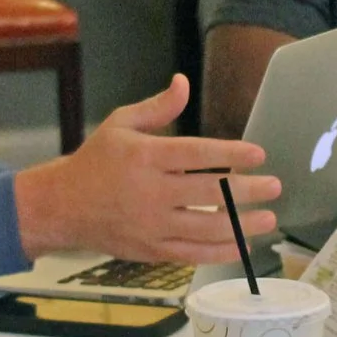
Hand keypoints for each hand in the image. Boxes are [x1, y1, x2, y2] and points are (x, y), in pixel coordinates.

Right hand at [13, 74, 280, 261]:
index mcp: (145, 157)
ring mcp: (152, 225)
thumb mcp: (120, 124)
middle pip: (209, 194)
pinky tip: (243, 245)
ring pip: (206, 229)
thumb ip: (157, 107)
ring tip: (269, 219)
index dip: (231, 154)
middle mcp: (150, 192)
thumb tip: (183, 82)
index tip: (258, 154)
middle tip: (274, 187)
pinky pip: (193, 254)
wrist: (62, 207)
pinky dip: (220, 252)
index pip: (197, 155)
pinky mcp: (151, 250)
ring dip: (242, 225)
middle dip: (247, 191)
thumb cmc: (96, 161)